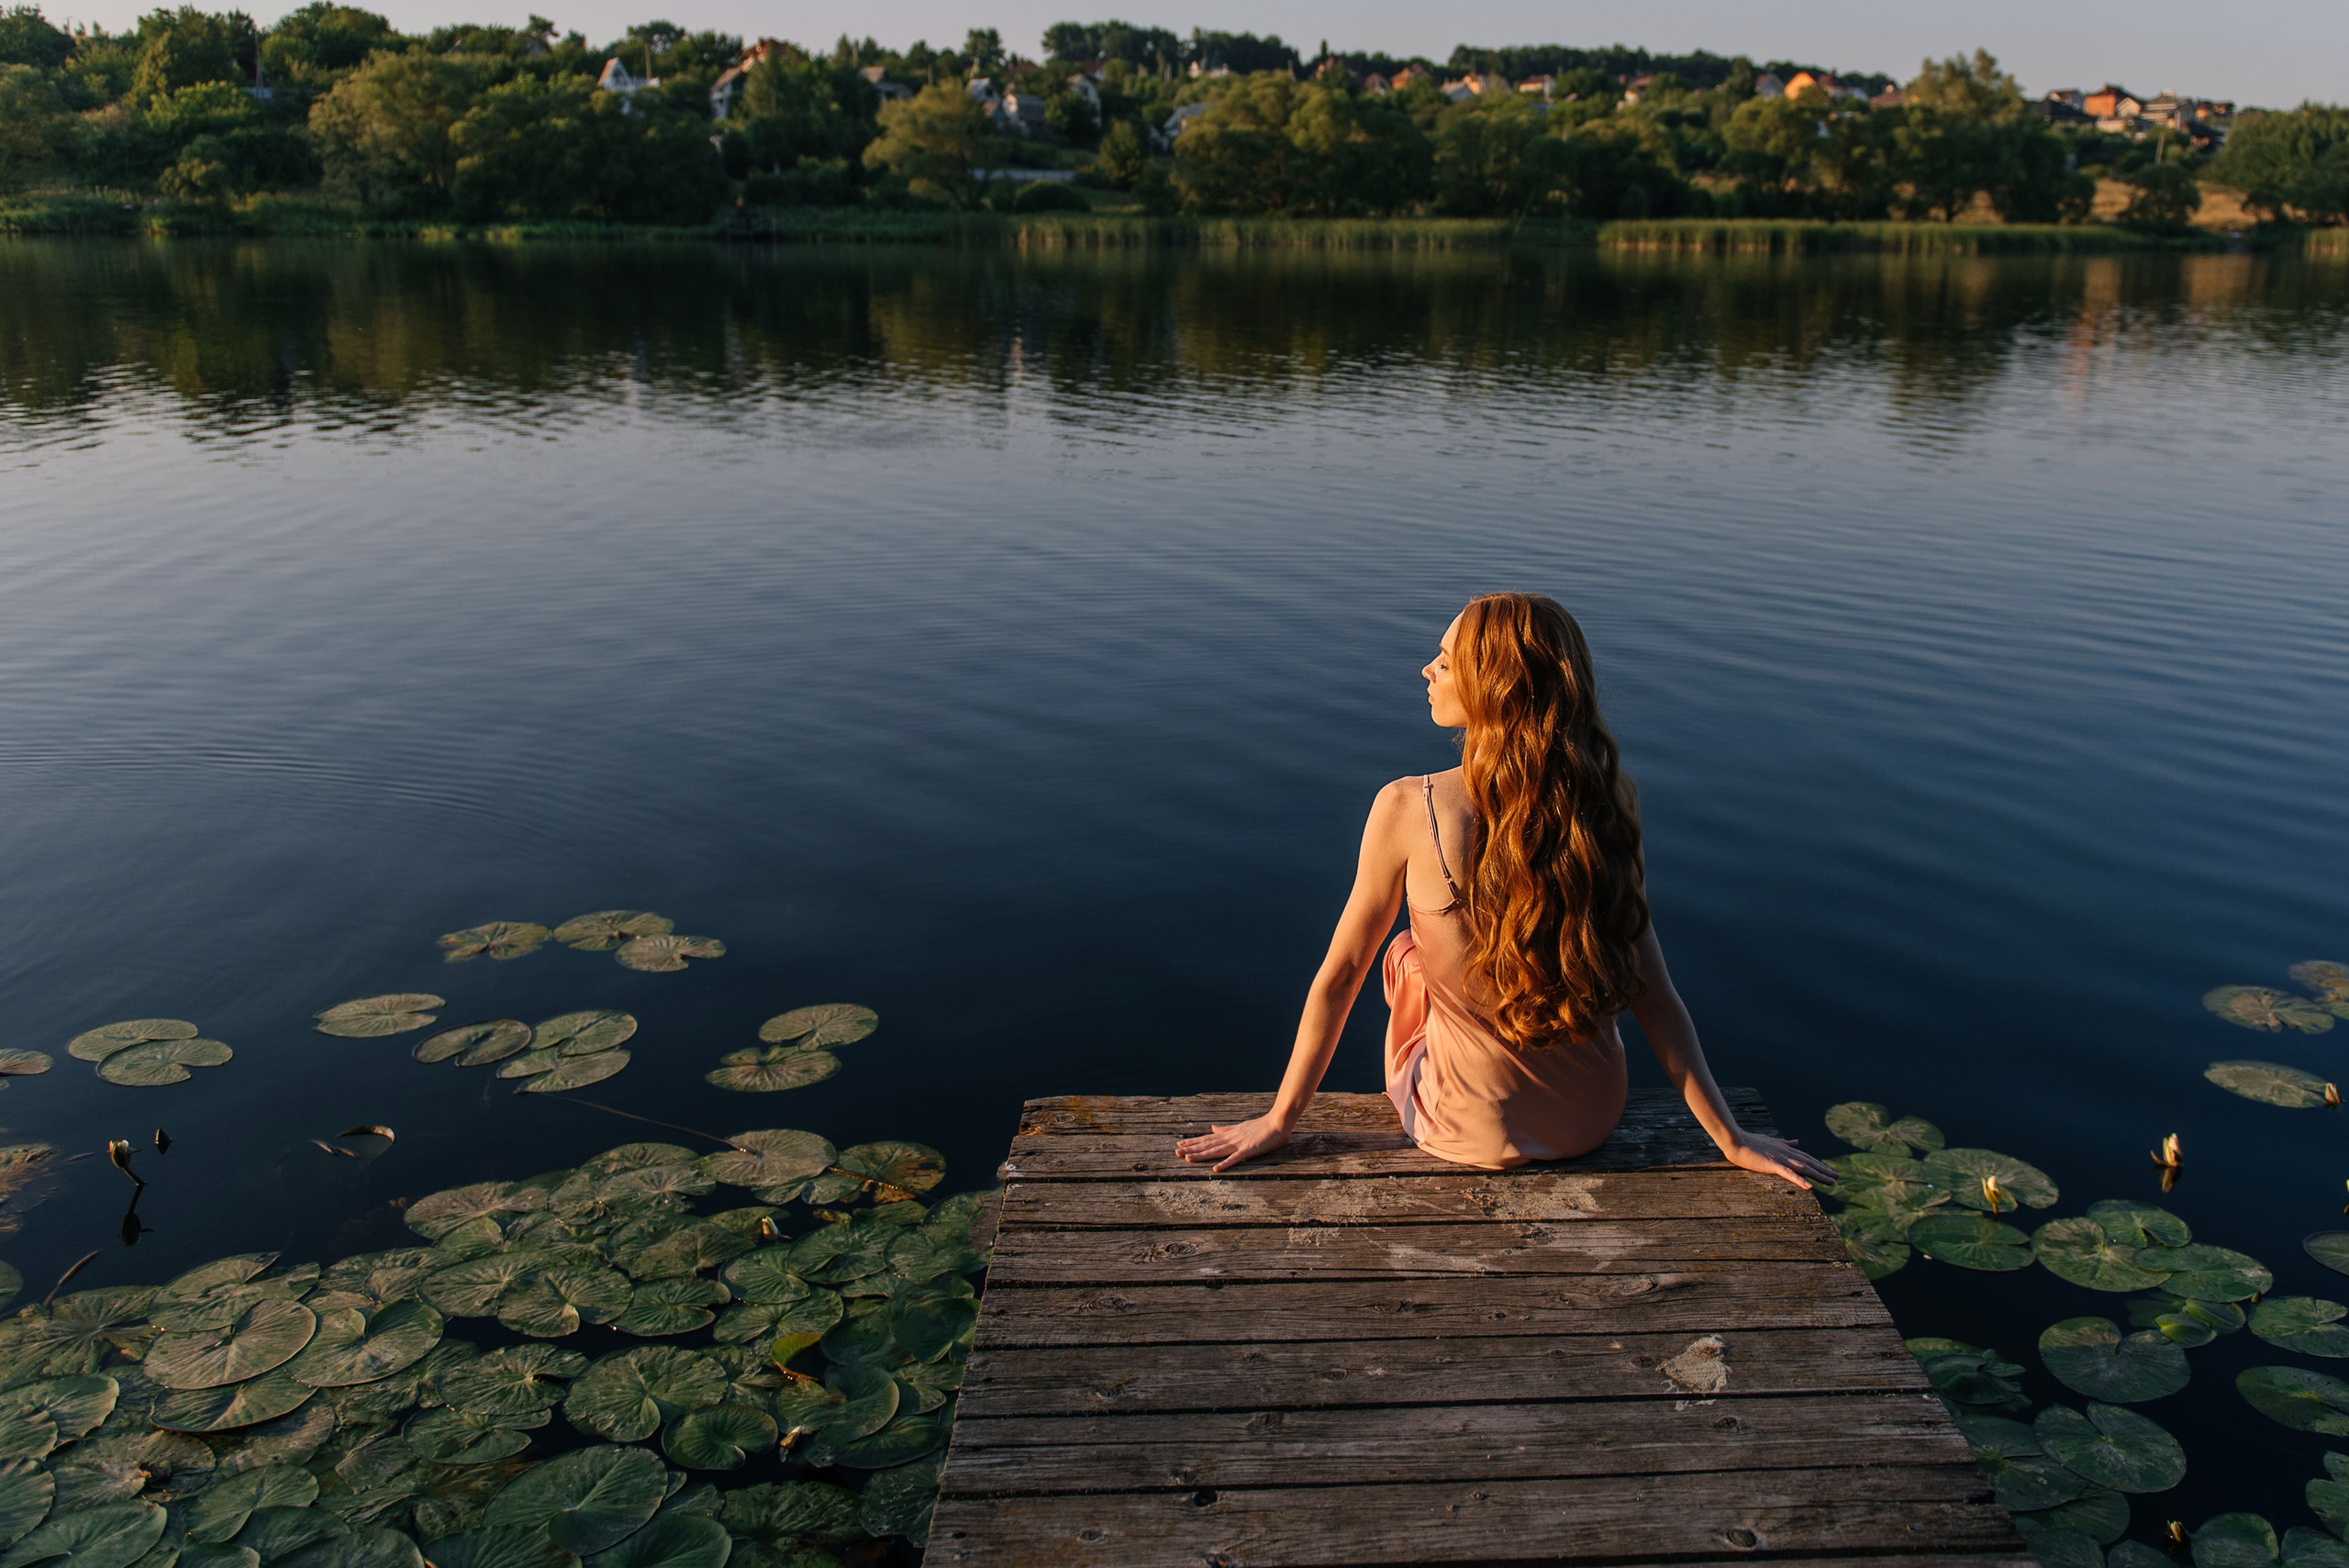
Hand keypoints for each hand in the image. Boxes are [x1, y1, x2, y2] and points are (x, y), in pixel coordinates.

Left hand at [1175, 1115, 1290, 1172]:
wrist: (1278, 1122)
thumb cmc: (1262, 1126)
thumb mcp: (1240, 1127)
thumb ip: (1225, 1129)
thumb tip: (1211, 1128)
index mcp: (1229, 1134)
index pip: (1208, 1139)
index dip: (1193, 1142)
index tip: (1180, 1144)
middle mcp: (1231, 1138)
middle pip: (1208, 1144)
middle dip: (1191, 1149)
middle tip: (1175, 1153)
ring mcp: (1239, 1144)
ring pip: (1216, 1151)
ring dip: (1201, 1155)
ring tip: (1187, 1158)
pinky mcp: (1248, 1150)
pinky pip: (1235, 1158)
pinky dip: (1225, 1163)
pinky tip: (1215, 1169)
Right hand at [1723, 1132, 1835, 1190]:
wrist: (1736, 1141)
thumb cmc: (1750, 1141)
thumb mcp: (1771, 1141)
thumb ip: (1785, 1142)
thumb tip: (1797, 1141)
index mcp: (1785, 1149)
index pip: (1806, 1157)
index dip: (1818, 1164)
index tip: (1829, 1170)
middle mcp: (1786, 1153)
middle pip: (1809, 1163)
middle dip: (1824, 1170)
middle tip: (1837, 1177)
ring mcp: (1781, 1159)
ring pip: (1804, 1168)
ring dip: (1819, 1175)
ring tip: (1831, 1182)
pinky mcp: (1773, 1165)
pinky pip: (1789, 1174)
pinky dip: (1800, 1180)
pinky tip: (1810, 1187)